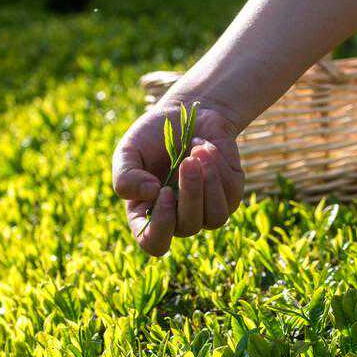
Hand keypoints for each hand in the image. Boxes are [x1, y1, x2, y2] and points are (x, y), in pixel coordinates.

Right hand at [112, 97, 244, 255]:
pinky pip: (231, 194)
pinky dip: (220, 167)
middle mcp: (178, 218)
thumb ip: (125, 177)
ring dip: (209, 182)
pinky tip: (207, 147)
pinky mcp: (230, 195)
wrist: (186, 113)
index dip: (161, 226)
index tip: (163, 191)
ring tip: (198, 151)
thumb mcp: (128, 151)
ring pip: (215, 218)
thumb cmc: (152, 136)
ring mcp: (206, 210)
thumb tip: (151, 194)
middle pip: (189, 227)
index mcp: (148, 214)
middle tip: (187, 161)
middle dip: (190, 193)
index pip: (154, 243)